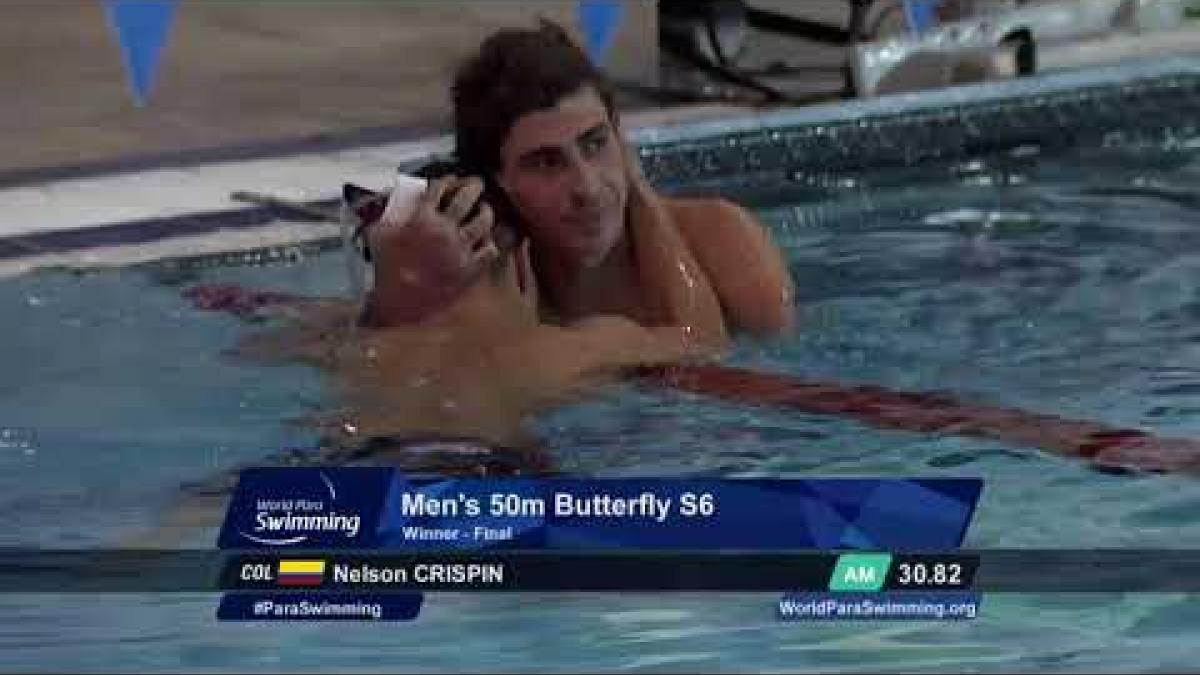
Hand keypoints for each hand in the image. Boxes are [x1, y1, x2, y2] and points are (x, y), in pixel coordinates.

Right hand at [365, 176, 497, 324]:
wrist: (400, 302)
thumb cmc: (386, 271)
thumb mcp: (378, 236)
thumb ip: (383, 216)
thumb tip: (386, 203)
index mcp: (422, 218)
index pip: (439, 188)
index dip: (447, 180)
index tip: (451, 180)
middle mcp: (444, 229)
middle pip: (467, 197)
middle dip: (473, 186)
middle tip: (476, 184)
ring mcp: (459, 249)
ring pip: (484, 221)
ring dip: (485, 212)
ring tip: (484, 210)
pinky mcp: (469, 268)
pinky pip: (489, 250)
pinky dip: (489, 243)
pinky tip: (485, 242)